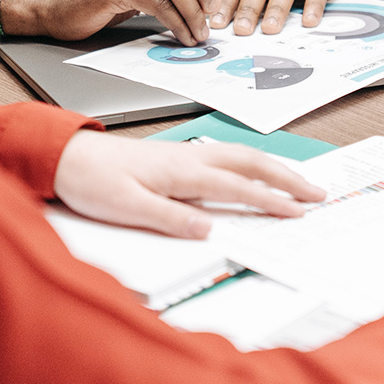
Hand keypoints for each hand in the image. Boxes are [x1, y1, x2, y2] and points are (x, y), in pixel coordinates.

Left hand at [52, 131, 325, 237]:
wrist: (66, 157)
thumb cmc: (92, 182)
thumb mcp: (126, 208)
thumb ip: (169, 218)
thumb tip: (209, 228)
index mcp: (183, 171)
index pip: (237, 186)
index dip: (271, 200)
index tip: (298, 212)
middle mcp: (190, 158)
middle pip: (251, 163)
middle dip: (287, 177)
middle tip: (317, 192)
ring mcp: (186, 155)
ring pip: (241, 156)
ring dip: (273, 168)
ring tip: (298, 182)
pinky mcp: (178, 158)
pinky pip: (226, 157)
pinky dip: (252, 164)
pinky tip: (255, 171)